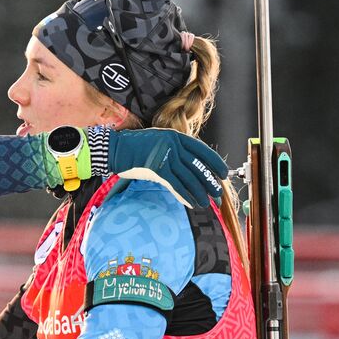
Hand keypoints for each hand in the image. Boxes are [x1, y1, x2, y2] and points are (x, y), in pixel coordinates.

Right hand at [107, 129, 226, 205]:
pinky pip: (176, 185)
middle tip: (217, 193)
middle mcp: (173, 144)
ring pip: (188, 177)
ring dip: (199, 192)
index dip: (214, 162)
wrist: (115, 149)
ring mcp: (165, 155)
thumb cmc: (135, 148)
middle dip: (209, 182)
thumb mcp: (158, 141)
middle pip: (197, 166)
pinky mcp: (157, 168)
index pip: (201, 150)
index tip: (223, 173)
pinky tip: (191, 203)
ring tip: (206, 203)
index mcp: (175, 136)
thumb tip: (191, 165)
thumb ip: (174, 149)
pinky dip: (185, 195)